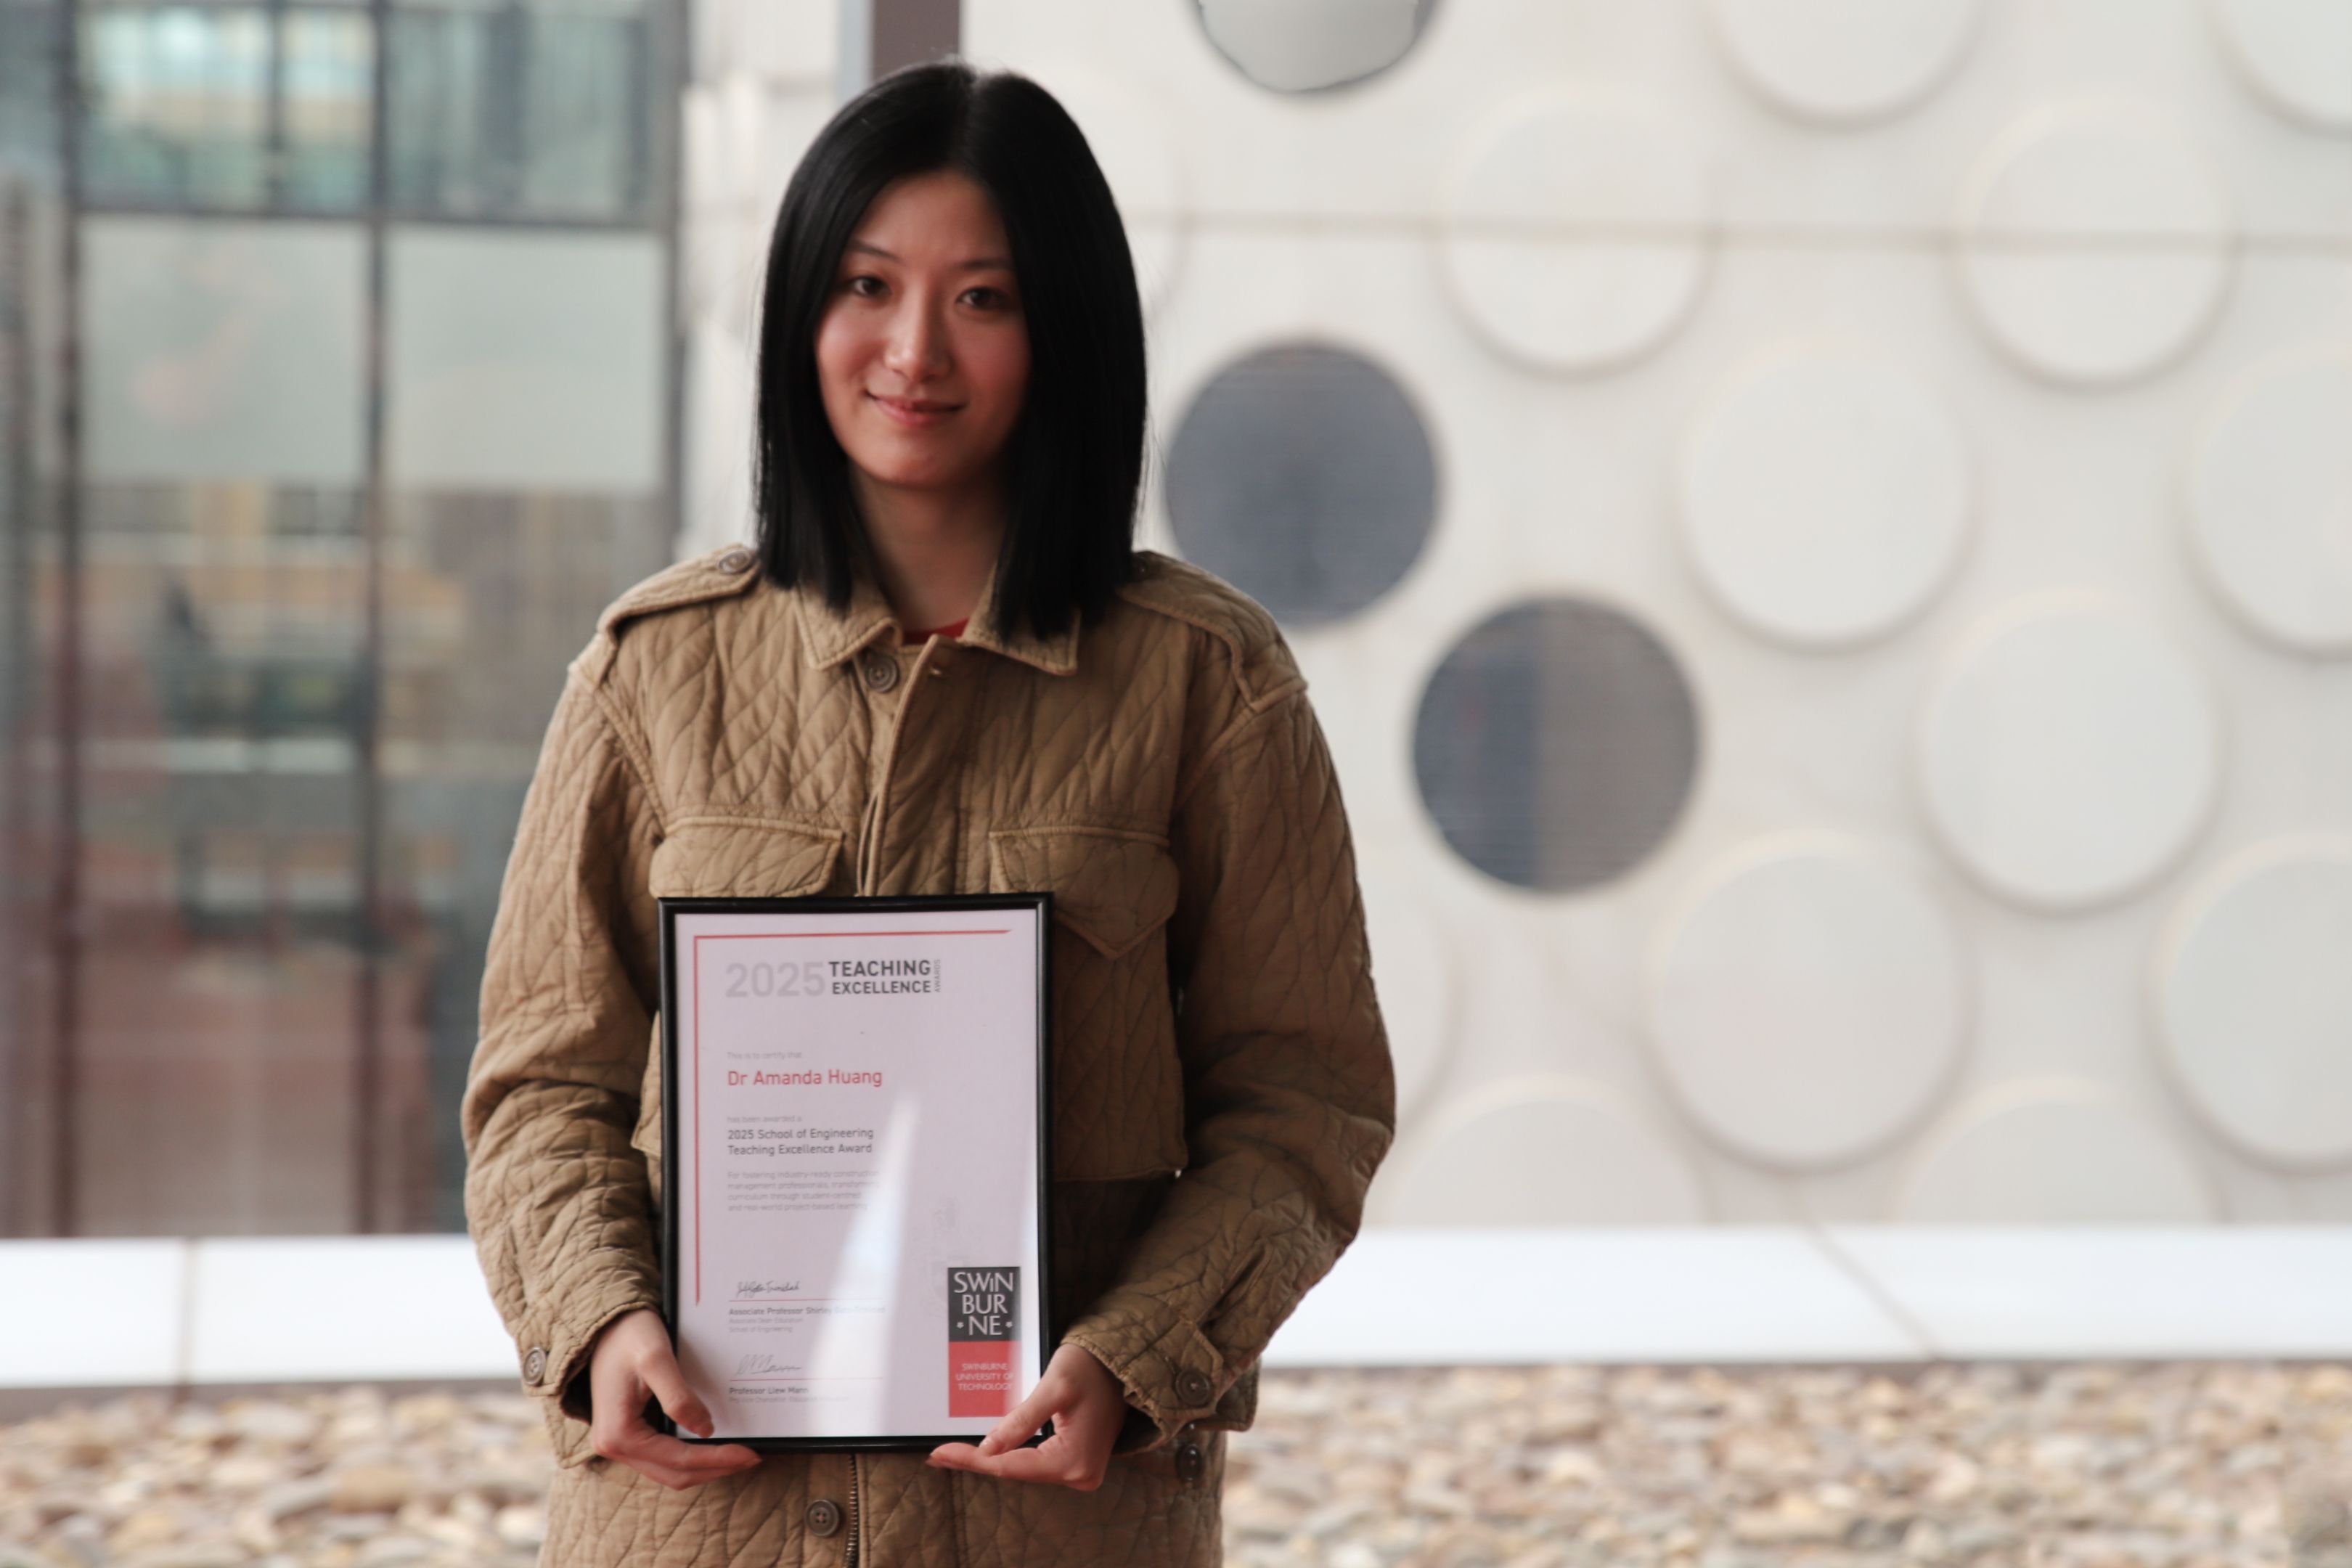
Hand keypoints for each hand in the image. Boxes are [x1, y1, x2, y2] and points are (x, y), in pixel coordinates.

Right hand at [585, 1309, 762, 1489]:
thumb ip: (679, 1398)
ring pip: (669, 1469)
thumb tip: (706, 1429)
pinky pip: (664, 1455)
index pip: (677, 1460)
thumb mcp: (656, 1359)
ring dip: (704, 1465)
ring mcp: (620, 1443)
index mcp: (618, 1434)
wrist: (607, 1324)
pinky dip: (691, 1454)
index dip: (716, 1459)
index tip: (749, 1454)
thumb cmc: (630, 1335)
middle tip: (752, 1457)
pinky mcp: (629, 1434)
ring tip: (738, 1454)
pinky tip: (714, 1442)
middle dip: (715, 1467)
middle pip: (674, 1474)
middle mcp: (614, 1446)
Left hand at [925, 1342, 1126, 1489]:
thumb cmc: (1091, 1367)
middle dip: (978, 1461)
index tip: (939, 1454)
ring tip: (955, 1452)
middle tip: (939, 1454)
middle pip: (1016, 1471)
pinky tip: (987, 1450)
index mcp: (1073, 1461)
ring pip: (1025, 1468)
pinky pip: (1037, 1462)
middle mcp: (1079, 1475)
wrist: (1122, 1363)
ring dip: (992, 1459)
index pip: (1010, 1466)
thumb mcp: (1053, 1388)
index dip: (972, 1460)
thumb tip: (987, 1450)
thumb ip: (1021, 1421)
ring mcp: (1080, 1471)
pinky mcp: (1077, 1462)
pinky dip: (1012, 1455)